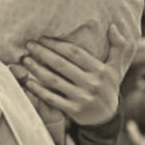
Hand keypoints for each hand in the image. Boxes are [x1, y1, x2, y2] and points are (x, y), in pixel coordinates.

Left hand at [9, 24, 126, 125]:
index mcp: (101, 70)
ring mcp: (82, 98)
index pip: (75, 53)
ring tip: (25, 59)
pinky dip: (38, 90)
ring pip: (54, 81)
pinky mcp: (73, 110)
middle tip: (29, 44)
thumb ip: (118, 46)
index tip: (42, 38)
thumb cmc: (108, 86)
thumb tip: (112, 26)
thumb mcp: (116, 67)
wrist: (107, 118)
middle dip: (43, 53)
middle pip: (61, 65)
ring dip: (37, 69)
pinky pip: (52, 98)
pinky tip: (27, 81)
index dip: (57, 44)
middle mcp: (92, 84)